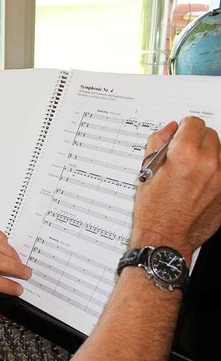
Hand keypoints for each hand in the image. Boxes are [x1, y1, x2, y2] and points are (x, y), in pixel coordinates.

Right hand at [131, 116, 220, 260]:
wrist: (166, 238)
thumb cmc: (153, 210)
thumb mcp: (147, 172)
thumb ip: (158, 144)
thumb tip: (169, 130)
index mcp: (184, 154)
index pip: (193, 123)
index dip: (183, 128)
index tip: (179, 134)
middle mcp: (208, 163)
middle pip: (210, 134)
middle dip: (195, 140)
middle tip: (182, 155)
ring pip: (220, 151)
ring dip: (207, 155)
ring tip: (192, 170)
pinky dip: (214, 171)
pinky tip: (199, 183)